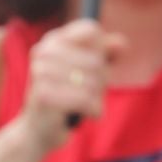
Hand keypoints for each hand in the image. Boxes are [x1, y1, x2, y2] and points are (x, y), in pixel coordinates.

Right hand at [21, 19, 126, 152]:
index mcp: (53, 39)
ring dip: (97, 98)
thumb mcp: (86, 72)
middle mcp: (44, 51)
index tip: (95, 68)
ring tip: (88, 105)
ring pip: (93, 81)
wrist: (38, 130)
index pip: (91, 31)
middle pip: (96, 60)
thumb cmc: (66, 97)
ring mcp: (40, 72)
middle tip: (91, 93)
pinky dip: (94, 110)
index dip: (102, 51)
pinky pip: (86, 99)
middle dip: (101, 80)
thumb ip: (104, 54)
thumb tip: (122, 42)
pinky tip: (89, 114)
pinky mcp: (44, 95)